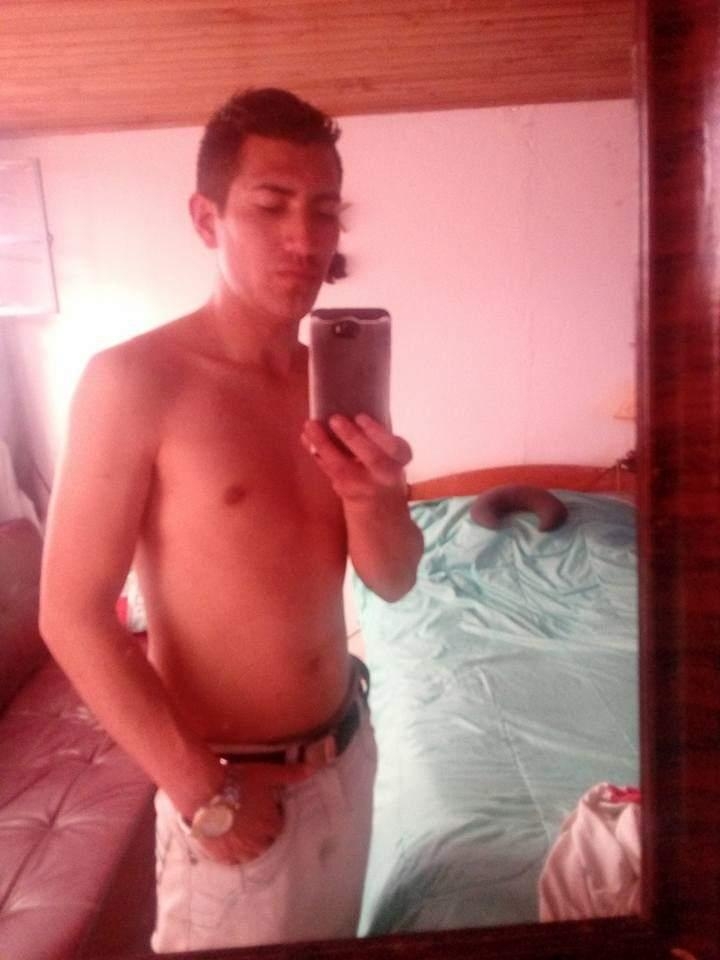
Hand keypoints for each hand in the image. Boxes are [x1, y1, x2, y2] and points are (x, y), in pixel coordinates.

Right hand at [191, 761, 310, 865]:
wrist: (204, 791)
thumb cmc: (237, 780)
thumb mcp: (266, 773)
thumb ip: (290, 774)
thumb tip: (313, 768)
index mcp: (271, 823)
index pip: (280, 829)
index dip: (275, 821)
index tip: (269, 814)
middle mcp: (258, 841)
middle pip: (267, 845)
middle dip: (264, 837)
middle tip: (255, 825)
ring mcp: (239, 850)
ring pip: (251, 856)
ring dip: (250, 848)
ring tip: (243, 837)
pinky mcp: (221, 855)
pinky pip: (231, 862)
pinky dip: (233, 855)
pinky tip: (230, 846)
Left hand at [301, 414, 411, 504]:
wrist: (381, 509)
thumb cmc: (383, 466)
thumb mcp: (390, 451)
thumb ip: (377, 432)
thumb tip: (350, 398)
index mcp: (401, 459)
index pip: (396, 447)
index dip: (378, 432)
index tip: (360, 416)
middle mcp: (386, 476)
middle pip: (373, 458)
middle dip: (352, 437)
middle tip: (334, 418)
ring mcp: (365, 487)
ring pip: (342, 466)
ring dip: (323, 443)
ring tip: (310, 425)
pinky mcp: (346, 492)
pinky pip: (329, 470)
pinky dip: (316, 452)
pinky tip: (306, 437)